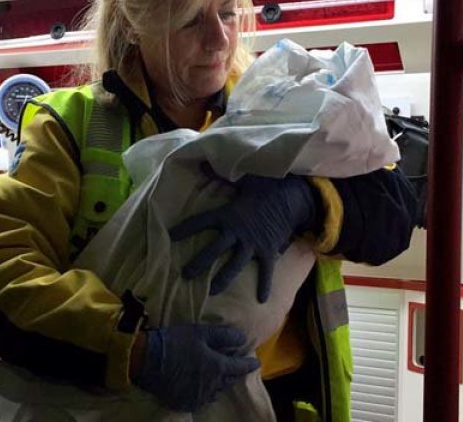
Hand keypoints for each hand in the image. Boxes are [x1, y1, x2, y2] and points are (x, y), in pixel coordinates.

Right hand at [134, 324, 259, 411]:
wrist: (146, 360)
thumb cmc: (175, 342)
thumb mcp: (201, 332)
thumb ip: (224, 336)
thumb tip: (242, 338)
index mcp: (217, 368)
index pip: (239, 367)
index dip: (249, 364)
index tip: (256, 363)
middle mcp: (211, 386)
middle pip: (228, 381)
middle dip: (235, 374)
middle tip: (237, 369)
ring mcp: (197, 396)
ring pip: (215, 392)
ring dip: (221, 384)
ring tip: (221, 377)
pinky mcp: (184, 402)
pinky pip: (201, 399)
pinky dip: (206, 392)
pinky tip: (203, 388)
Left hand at [170, 173, 316, 302]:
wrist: (292, 196)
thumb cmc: (265, 186)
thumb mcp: (243, 178)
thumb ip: (220, 173)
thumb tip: (201, 162)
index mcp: (228, 214)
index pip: (201, 221)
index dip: (185, 229)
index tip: (170, 236)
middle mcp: (237, 231)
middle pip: (214, 250)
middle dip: (198, 263)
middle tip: (184, 275)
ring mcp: (252, 243)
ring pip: (234, 265)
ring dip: (222, 279)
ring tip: (211, 292)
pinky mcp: (267, 251)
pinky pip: (266, 271)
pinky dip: (264, 286)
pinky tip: (261, 301)